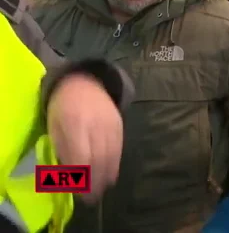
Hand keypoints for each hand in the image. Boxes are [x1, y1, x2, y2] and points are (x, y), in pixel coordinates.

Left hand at [47, 73, 123, 203]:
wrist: (85, 82)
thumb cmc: (63, 107)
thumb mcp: (55, 126)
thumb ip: (63, 149)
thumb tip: (70, 174)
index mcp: (75, 123)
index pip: (82, 156)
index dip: (82, 177)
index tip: (80, 191)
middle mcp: (96, 124)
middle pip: (100, 158)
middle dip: (96, 181)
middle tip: (92, 197)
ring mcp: (111, 124)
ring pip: (112, 155)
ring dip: (107, 175)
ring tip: (102, 189)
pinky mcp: (120, 125)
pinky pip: (119, 148)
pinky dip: (116, 164)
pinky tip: (111, 175)